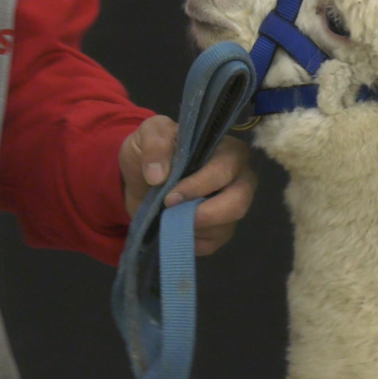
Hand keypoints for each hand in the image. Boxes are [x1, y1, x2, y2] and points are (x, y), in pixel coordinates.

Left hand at [118, 115, 256, 255]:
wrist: (139, 181)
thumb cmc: (152, 153)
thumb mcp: (147, 135)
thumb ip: (154, 144)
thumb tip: (158, 175)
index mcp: (227, 150)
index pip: (225, 169)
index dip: (200, 186)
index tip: (170, 197)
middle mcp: (239, 178)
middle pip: (238, 201)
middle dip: (205, 213)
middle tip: (173, 213)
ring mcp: (232, 206)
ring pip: (225, 226)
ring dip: (191, 226)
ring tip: (167, 218)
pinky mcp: (222, 230)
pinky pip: (213, 243)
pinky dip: (189, 240)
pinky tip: (173, 228)